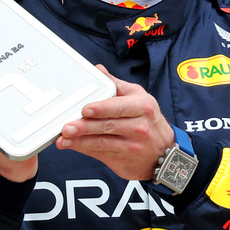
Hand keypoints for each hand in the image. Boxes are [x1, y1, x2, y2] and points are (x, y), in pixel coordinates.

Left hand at [56, 66, 174, 180]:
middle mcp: (138, 127)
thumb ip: (117, 85)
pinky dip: (83, 149)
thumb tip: (98, 70)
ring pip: (102, 142)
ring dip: (80, 140)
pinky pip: (99, 153)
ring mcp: (131, 146)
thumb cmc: (149, 121)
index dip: (102, 108)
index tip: (85, 109)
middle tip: (67, 126)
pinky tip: (70, 145)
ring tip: (63, 138)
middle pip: (108, 126)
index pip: (119, 107)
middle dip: (85, 126)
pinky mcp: (122, 160)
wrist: (165, 154)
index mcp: (142, 107)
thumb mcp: (140, 98)